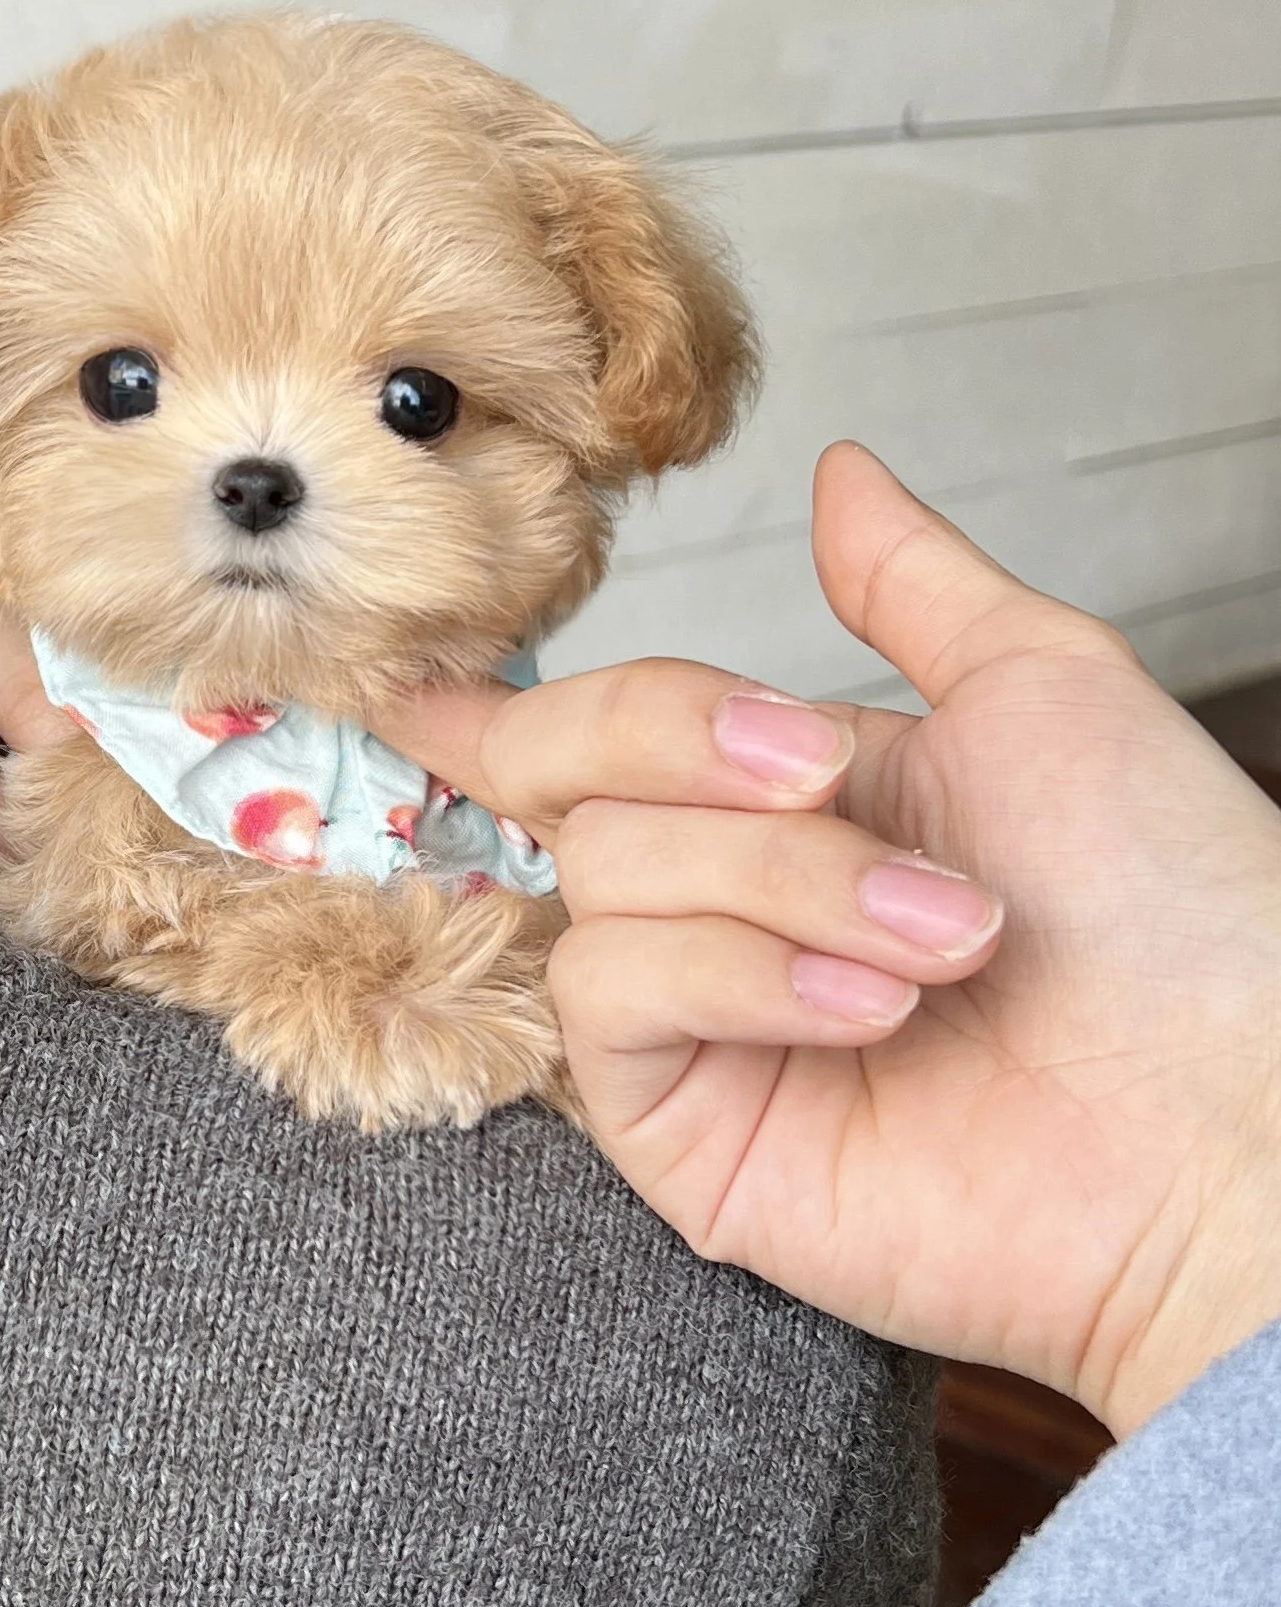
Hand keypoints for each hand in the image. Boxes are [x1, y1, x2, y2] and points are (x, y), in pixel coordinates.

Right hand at [379, 445, 1280, 1436]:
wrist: (1236, 1119)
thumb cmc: (1183, 914)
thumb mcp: (1044, 688)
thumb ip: (912, 582)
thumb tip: (836, 472)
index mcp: (784, 797)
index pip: (588, 739)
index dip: (487, 707)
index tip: (409, 678)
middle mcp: (720, 904)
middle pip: (567, 764)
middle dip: (691, 744)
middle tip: (831, 771)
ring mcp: (696, 1024)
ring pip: (605, 875)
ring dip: (782, 879)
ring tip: (943, 941)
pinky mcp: (682, 1133)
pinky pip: (616, 995)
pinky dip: (739, 972)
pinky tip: (869, 1007)